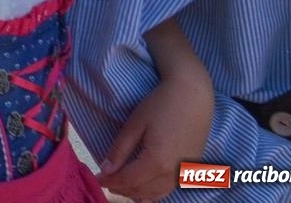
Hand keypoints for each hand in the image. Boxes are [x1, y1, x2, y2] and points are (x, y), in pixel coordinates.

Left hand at [100, 73, 213, 200]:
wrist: (193, 97)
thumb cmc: (161, 105)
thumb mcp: (134, 125)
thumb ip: (119, 150)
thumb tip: (105, 170)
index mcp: (157, 162)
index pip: (127, 180)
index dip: (109, 181)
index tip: (96, 177)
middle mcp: (172, 174)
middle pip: (142, 190)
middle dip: (121, 188)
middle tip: (105, 180)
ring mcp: (184, 173)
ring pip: (157, 194)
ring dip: (137, 192)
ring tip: (120, 185)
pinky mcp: (190, 169)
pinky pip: (169, 189)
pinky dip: (153, 192)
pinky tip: (143, 188)